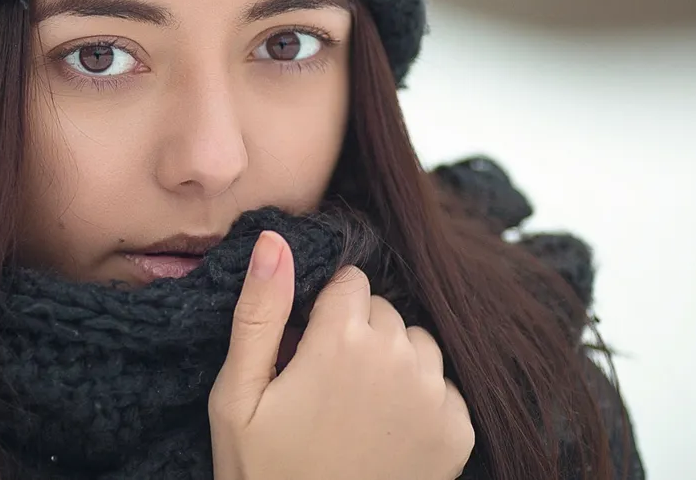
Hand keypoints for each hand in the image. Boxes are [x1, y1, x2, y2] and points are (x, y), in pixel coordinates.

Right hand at [209, 231, 474, 479]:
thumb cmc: (264, 474)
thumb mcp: (237, 396)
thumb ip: (259, 311)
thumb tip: (275, 240)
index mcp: (343, 341)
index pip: (349, 280)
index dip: (323, 311)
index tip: (304, 350)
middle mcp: (400, 358)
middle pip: (383, 309)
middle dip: (356, 333)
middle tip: (323, 385)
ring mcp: (435, 396)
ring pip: (417, 342)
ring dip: (392, 360)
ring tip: (355, 407)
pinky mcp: (457, 431)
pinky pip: (443, 384)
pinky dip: (419, 397)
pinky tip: (386, 431)